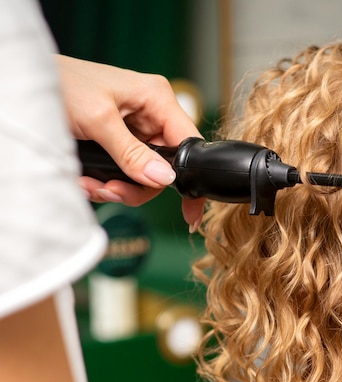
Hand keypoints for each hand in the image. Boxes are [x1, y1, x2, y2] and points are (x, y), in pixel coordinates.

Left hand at [56, 55, 204, 230]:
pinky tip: (85, 179)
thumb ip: (131, 153)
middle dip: (137, 186)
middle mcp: (150, 114)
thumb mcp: (98, 120)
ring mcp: (135, 129)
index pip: (188, 143)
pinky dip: (105, 182)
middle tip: (111, 191)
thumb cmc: (60, 83)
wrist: (23, 84)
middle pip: (164, 166)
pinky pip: (124, 172)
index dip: (190, 177)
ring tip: (90, 184)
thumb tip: (164, 178)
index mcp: (157, 99)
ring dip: (116, 187)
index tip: (190, 211)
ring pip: (143, 174)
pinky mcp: (118, 141)